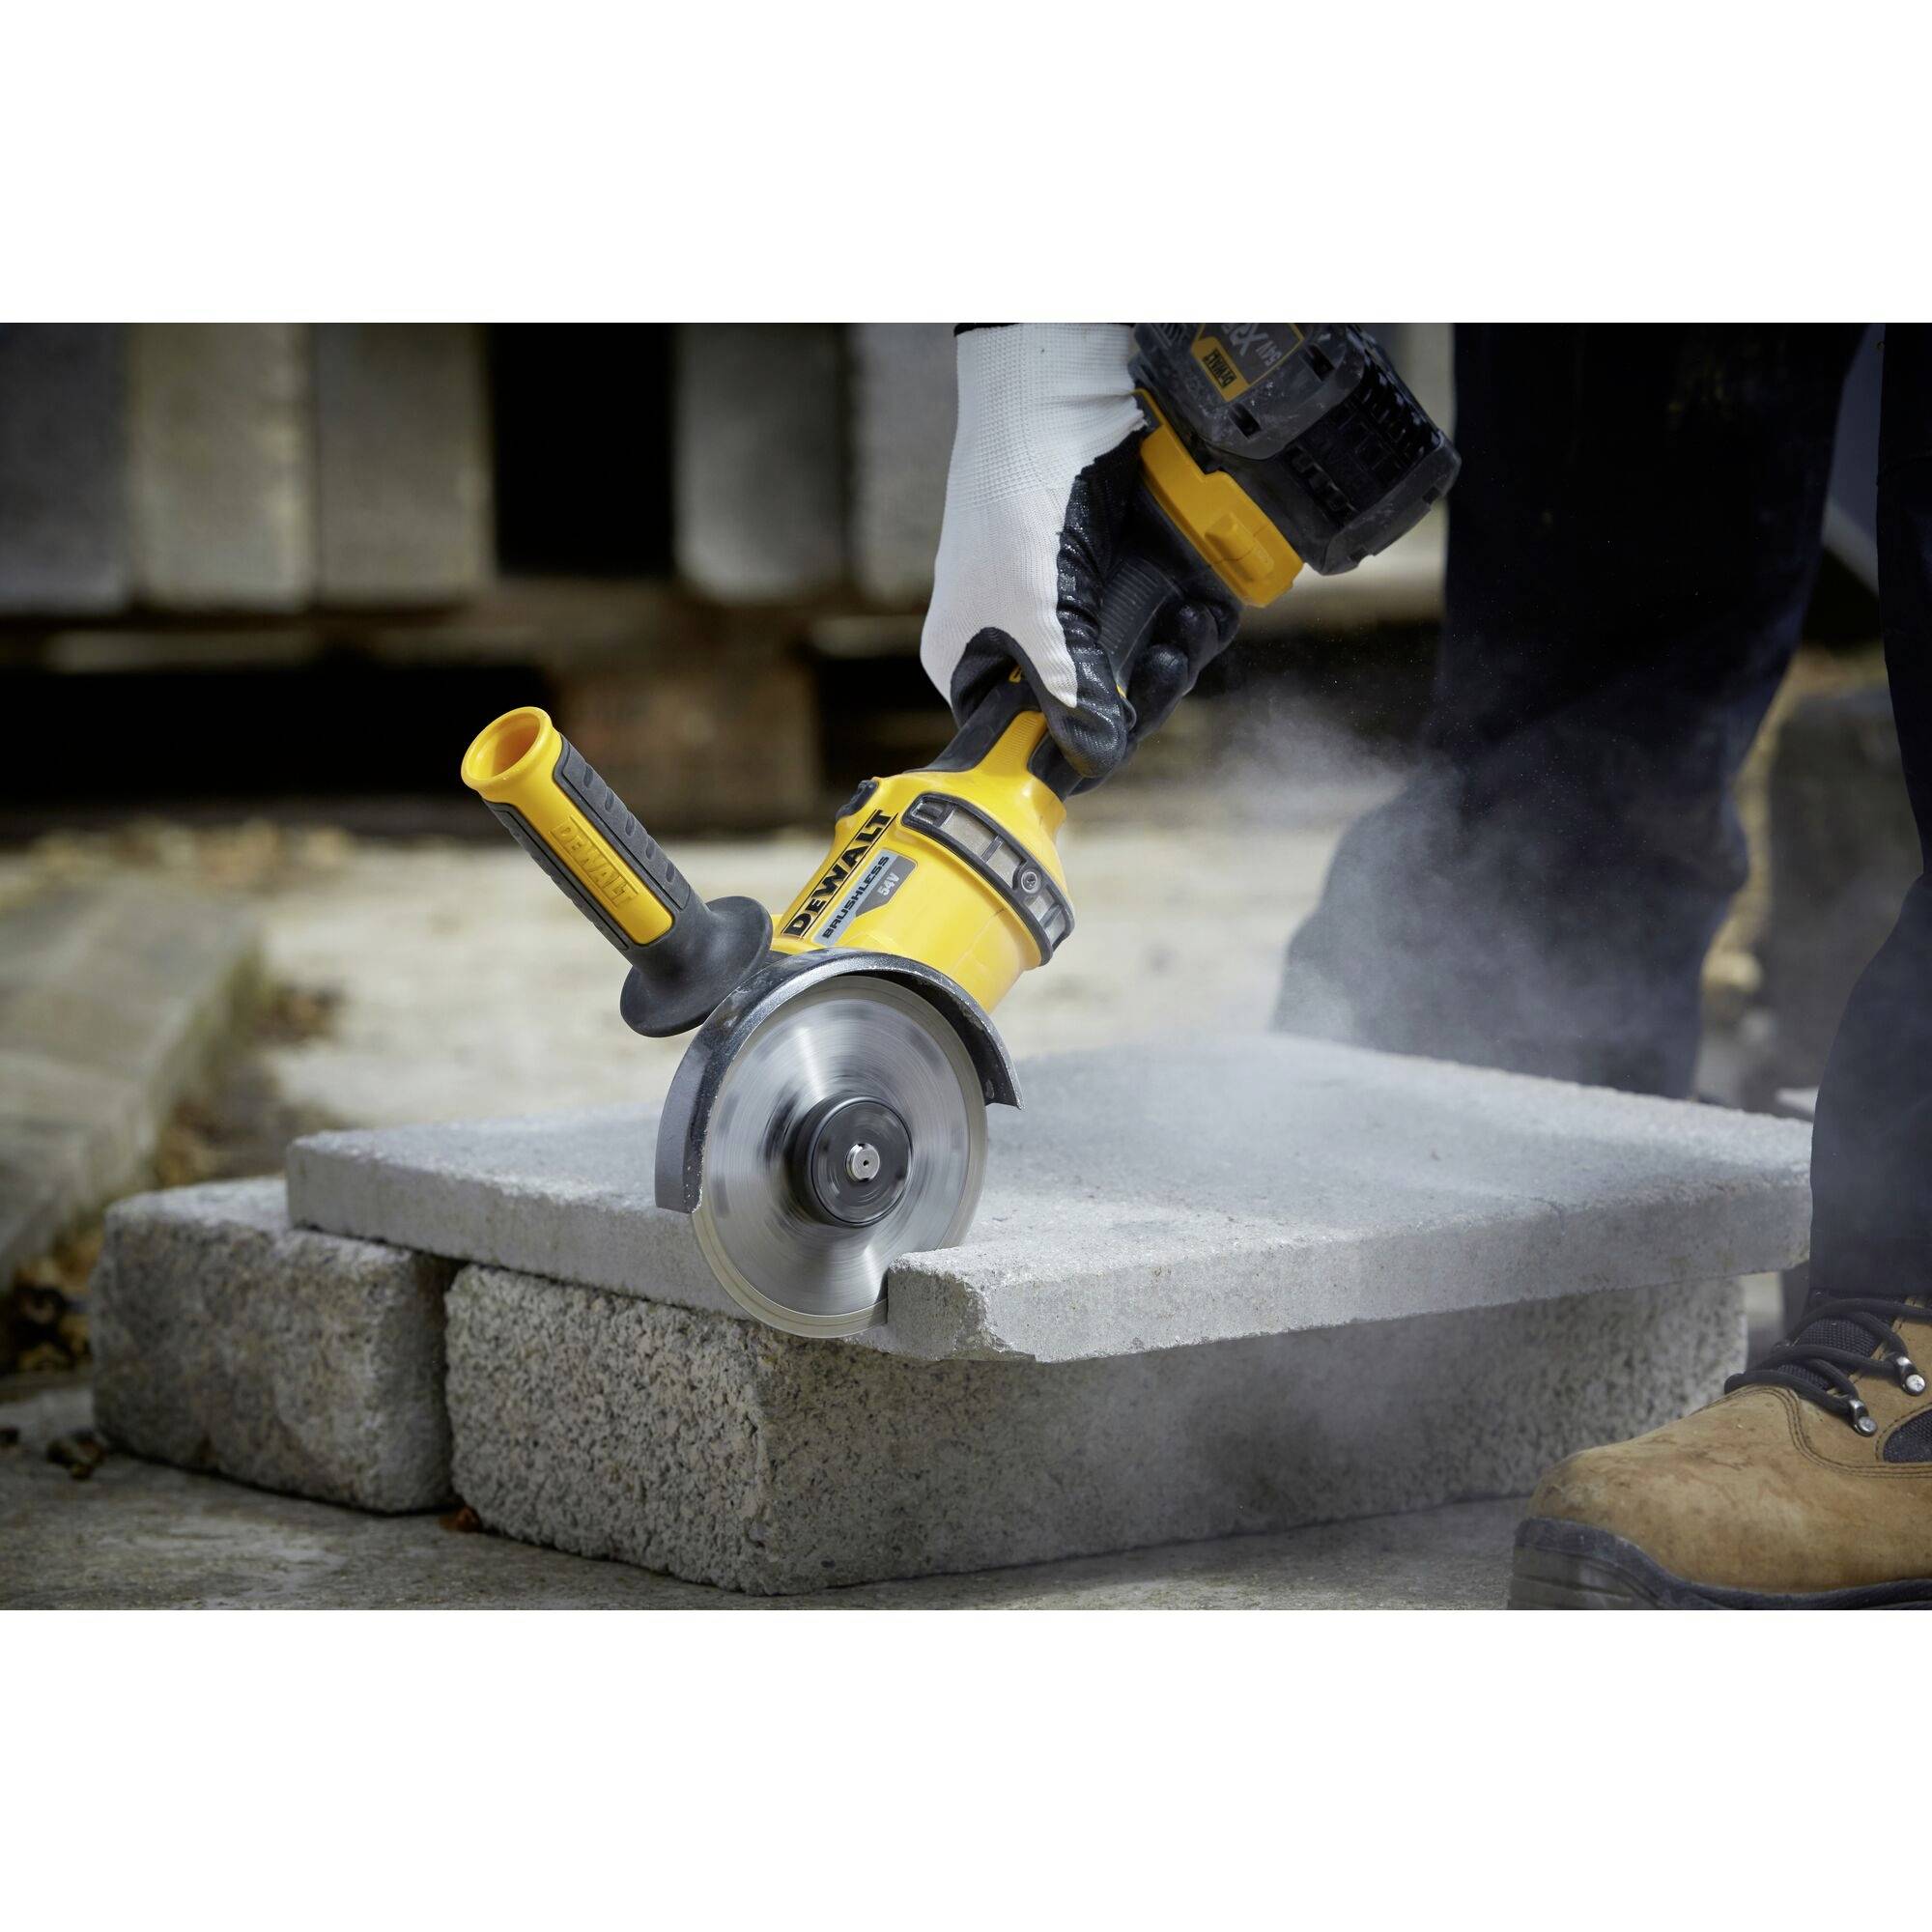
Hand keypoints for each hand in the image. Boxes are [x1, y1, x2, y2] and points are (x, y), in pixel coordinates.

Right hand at [921, 324, 1239, 787]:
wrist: (1058, 388)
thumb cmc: (1018, 490)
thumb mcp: (1037, 605)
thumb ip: (1067, 686)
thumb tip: (1092, 756)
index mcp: (973, 660)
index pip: (1029, 735)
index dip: (1082, 745)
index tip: (1127, 732)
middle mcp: (1022, 641)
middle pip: (1092, 706)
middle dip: (1143, 691)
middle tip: (1172, 662)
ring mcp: (1072, 609)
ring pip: (1133, 669)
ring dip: (1175, 658)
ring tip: (1190, 627)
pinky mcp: (1117, 578)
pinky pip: (1158, 625)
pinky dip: (1186, 627)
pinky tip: (1201, 613)